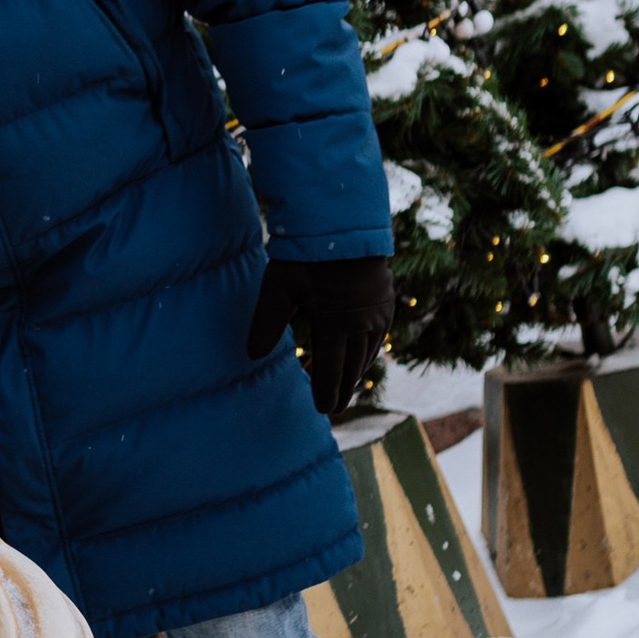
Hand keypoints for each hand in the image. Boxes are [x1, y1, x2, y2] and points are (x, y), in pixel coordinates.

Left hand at [247, 254, 393, 419]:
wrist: (345, 227)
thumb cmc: (307, 255)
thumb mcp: (278, 287)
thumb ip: (266, 322)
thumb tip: (252, 355)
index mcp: (337, 323)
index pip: (331, 369)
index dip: (327, 391)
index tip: (323, 410)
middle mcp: (362, 323)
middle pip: (352, 367)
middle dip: (342, 389)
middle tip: (334, 410)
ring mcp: (378, 315)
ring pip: (367, 355)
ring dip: (355, 374)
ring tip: (345, 390)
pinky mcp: (386, 305)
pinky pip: (378, 339)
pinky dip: (368, 354)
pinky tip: (360, 361)